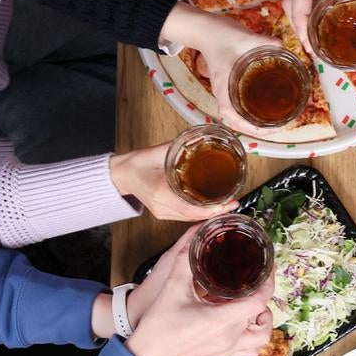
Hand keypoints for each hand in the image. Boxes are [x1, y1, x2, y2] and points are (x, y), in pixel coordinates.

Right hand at [109, 143, 239, 221]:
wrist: (122, 174)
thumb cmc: (140, 162)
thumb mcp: (161, 151)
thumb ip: (181, 146)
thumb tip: (203, 137)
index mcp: (160, 191)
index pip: (190, 207)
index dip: (211, 208)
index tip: (226, 203)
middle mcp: (161, 206)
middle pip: (193, 215)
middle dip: (215, 212)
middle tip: (234, 203)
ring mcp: (161, 212)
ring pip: (189, 218)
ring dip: (209, 214)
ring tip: (227, 206)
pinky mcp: (162, 213)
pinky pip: (183, 217)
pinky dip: (199, 214)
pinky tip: (211, 209)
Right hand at [120, 224, 276, 355]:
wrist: (146, 355)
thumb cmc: (159, 324)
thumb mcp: (173, 287)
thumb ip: (185, 260)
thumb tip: (197, 238)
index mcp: (222, 320)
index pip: (259, 301)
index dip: (267, 283)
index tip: (265, 270)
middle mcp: (230, 337)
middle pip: (264, 319)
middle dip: (264, 300)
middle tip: (256, 285)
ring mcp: (227, 350)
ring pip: (261, 340)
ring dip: (263, 322)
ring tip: (253, 307)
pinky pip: (249, 351)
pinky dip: (253, 338)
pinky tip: (243, 325)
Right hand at [160, 2, 291, 138]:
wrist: (206, 28)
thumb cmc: (221, 35)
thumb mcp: (245, 38)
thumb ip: (265, 42)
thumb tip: (283, 48)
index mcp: (223, 87)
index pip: (232, 117)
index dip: (251, 128)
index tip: (272, 130)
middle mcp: (224, 93)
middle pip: (237, 121)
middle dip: (258, 128)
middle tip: (282, 125)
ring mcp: (226, 90)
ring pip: (239, 115)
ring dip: (255, 122)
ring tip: (278, 120)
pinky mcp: (231, 84)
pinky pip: (240, 104)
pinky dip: (253, 111)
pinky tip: (268, 107)